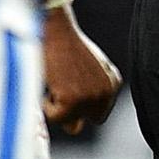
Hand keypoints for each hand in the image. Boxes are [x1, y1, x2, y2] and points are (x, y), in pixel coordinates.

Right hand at [42, 0, 121, 136]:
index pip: (102, 111)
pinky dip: (46, 106)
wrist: (56, 30)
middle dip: (77, 112)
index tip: (71, 93)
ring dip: (58, 106)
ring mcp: (91, 98)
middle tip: (61, 92)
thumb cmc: (65, 45)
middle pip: (94, 119)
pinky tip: (49, 85)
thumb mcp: (86, 68)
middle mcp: (107, 92)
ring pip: (71, 122)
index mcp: (113, 82)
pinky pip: (55, 118)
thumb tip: (75, 128)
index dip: (85, 106)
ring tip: (55, 82)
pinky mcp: (73, 101)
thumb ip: (86, 95)